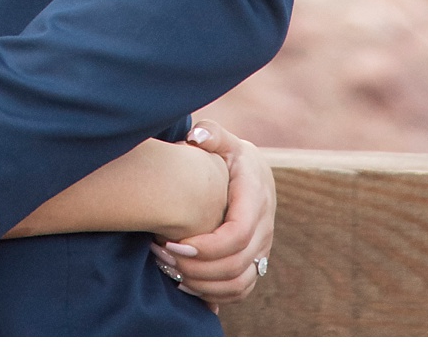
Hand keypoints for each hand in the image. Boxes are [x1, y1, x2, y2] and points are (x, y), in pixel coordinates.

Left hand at [151, 121, 274, 307]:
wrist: (255, 174)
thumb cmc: (231, 156)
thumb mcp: (224, 140)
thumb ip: (210, 134)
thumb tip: (197, 135)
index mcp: (255, 199)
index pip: (238, 234)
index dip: (208, 246)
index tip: (175, 243)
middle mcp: (264, 229)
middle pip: (237, 264)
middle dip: (198, 267)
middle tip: (163, 256)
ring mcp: (262, 249)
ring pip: (240, 283)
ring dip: (204, 284)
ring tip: (170, 272)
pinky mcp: (255, 262)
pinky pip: (240, 290)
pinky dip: (215, 294)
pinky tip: (185, 284)